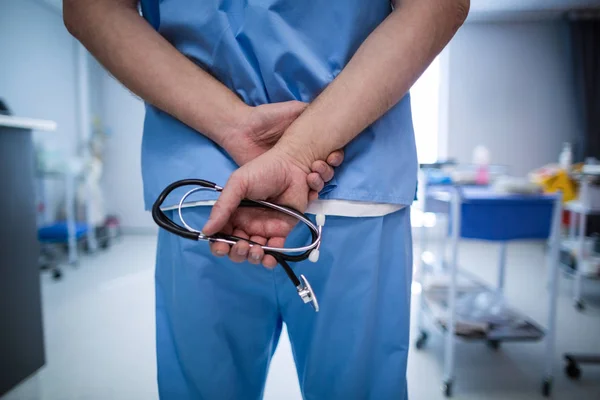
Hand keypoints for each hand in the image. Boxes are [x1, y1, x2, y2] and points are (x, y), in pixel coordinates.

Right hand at [202, 148, 311, 267]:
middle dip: (236, 253)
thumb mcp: (238, 184)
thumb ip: (222, 206)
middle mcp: (246, 224)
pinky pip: (274, 251)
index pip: (220, 235)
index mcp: (232, 213)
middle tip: (242, 246)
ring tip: (256, 250)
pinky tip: (270, 258)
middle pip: (236, 248)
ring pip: (254, 253)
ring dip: (252, 257)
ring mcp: (263, 229)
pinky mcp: (280, 232)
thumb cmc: (263, 171)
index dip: (218, 245)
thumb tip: (206, 231)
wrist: (292, 166)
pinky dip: (271, 259)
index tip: (221, 246)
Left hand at [223, 101, 343, 198]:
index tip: (333, 156)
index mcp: (306, 144)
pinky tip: (308, 190)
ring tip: (312, 175)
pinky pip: (297, 193)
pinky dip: (306, 194)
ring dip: (319, 181)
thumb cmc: (265, 118)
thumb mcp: (291, 109)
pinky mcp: (277, 182)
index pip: (328, 153)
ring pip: (314, 183)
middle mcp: (301, 159)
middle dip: (328, 170)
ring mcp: (290, 172)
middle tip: (322, 165)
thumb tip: (328, 115)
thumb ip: (308, 111)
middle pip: (324, 170)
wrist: (240, 128)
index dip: (335, 156)